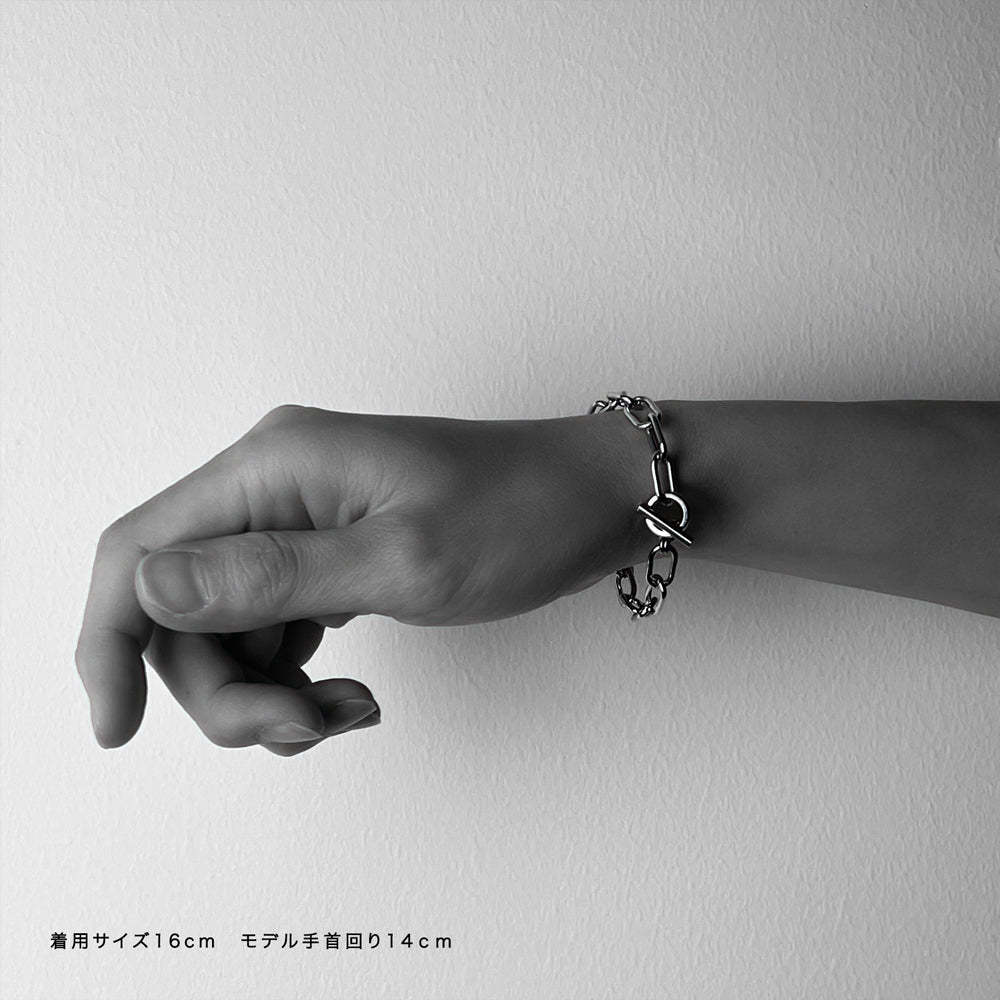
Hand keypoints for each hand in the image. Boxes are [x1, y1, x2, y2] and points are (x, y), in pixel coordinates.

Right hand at [75, 404, 643, 752]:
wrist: (595, 500)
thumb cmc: (520, 513)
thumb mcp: (402, 560)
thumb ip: (272, 577)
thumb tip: (149, 586)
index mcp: (272, 467)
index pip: (138, 551)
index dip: (107, 641)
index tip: (116, 729)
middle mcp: (273, 486)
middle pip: (183, 608)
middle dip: (225, 689)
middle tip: (305, 726)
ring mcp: (302, 519)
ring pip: (229, 630)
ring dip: (266, 692)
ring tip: (343, 714)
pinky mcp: (332, 551)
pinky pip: (275, 628)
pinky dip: (295, 677)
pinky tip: (346, 697)